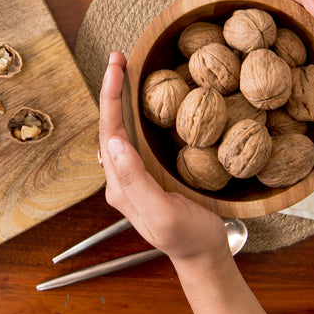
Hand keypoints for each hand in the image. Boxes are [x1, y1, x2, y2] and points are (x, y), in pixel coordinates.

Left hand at [98, 52, 229, 264]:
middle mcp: (121, 178)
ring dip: (120, 98)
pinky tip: (143, 100)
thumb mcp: (161, 213)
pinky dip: (135, 112)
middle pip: (110, 125)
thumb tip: (114, 142)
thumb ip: (135, 180)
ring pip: (121, 129)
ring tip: (125, 69)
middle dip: (111, 89)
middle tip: (119, 57)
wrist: (204, 255)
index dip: (110, 95)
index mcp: (120, 185)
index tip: (116, 66)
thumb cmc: (187, 237)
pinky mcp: (149, 174)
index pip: (109, 131)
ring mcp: (134, 175)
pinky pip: (137, 136)